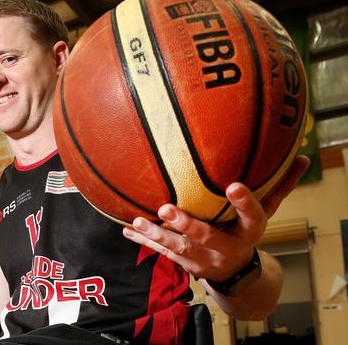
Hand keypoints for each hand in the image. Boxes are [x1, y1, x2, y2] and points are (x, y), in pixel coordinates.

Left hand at [122, 155, 309, 281]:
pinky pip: (162, 253)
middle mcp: (225, 247)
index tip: (234, 186)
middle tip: (167, 208)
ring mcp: (203, 259)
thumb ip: (280, 186)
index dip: (245, 203)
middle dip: (187, 225)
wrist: (236, 274)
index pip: (253, 217)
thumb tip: (303, 157)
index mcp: (248, 232)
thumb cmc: (246, 232)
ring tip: (139, 220)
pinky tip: (127, 229)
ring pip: (179, 248)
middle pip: (207, 237)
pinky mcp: (184, 263)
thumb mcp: (267, 212)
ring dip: (157, 235)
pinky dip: (144, 241)